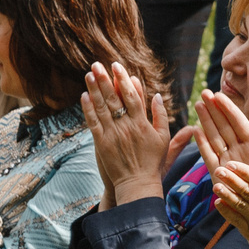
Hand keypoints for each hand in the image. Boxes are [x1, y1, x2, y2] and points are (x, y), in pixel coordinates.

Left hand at [81, 63, 172, 202]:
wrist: (137, 183)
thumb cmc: (152, 162)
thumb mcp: (164, 138)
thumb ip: (161, 116)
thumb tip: (158, 96)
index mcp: (141, 123)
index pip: (131, 95)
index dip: (123, 79)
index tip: (117, 66)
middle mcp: (126, 126)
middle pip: (113, 98)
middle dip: (105, 79)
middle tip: (97, 64)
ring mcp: (112, 134)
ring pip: (101, 108)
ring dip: (94, 90)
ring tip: (88, 74)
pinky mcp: (101, 143)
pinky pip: (93, 123)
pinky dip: (88, 109)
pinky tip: (84, 96)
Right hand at [193, 88, 248, 181]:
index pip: (239, 123)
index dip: (229, 109)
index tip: (219, 94)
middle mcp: (239, 152)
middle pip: (224, 127)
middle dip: (214, 110)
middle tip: (204, 93)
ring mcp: (228, 162)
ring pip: (214, 138)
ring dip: (206, 122)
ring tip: (198, 105)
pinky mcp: (219, 175)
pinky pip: (209, 157)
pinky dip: (202, 145)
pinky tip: (195, 130)